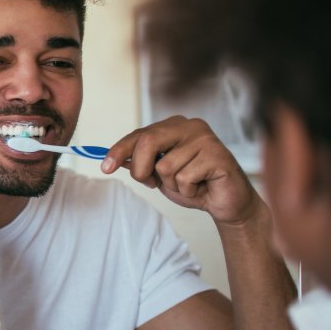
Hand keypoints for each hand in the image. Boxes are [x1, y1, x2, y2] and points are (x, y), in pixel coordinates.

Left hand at [101, 116, 263, 225]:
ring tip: (189, 184)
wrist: (225, 203)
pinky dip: (188, 190)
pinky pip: (185, 178)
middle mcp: (189, 126)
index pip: (139, 134)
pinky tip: (201, 186)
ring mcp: (205, 138)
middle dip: (142, 170)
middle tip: (152, 183)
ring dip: (172, 185)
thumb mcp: (159, 174)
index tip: (105, 168)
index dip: (119, 151)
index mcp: (173, 126)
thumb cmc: (193, 185)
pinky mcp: (218, 154)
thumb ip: (140, 163)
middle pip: (148, 142)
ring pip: (165, 166)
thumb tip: (114, 159)